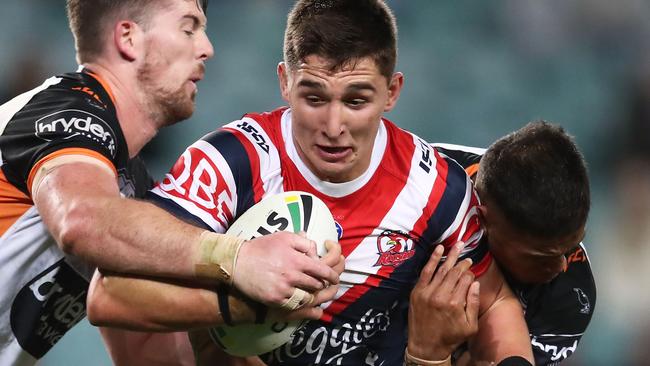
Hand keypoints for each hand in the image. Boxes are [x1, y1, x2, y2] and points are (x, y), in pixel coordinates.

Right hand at [268, 239, 343, 320]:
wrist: (238, 263)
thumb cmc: (261, 247)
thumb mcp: (284, 237)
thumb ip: (303, 242)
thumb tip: (316, 251)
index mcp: (297, 260)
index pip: (323, 270)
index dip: (332, 275)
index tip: (334, 277)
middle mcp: (292, 276)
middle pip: (317, 285)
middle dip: (322, 284)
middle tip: (322, 283)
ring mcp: (284, 290)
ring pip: (307, 297)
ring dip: (311, 294)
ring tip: (310, 291)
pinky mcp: (275, 300)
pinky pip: (294, 305)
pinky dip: (299, 302)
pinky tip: (298, 297)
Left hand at [407, 242, 479, 360]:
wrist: (425, 346)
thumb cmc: (450, 338)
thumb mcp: (470, 326)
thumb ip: (473, 303)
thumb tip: (475, 282)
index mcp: (455, 304)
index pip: (465, 280)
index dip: (470, 273)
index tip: (472, 269)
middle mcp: (441, 295)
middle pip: (454, 273)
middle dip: (462, 263)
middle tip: (467, 256)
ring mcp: (427, 292)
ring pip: (441, 269)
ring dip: (451, 255)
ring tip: (458, 245)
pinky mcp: (417, 292)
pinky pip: (426, 271)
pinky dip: (433, 259)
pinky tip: (439, 249)